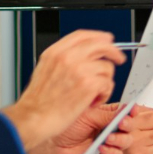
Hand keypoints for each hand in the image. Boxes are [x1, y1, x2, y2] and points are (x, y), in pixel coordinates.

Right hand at [1, 30, 123, 153]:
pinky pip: (108, 84)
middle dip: (114, 52)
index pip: (82, 35)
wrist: (33, 118)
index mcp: (55, 52)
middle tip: (119, 59)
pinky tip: (93, 101)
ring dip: (104, 82)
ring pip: (107, 67)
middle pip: (101, 45)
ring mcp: (80, 69)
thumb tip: (84, 55)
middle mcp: (68, 57)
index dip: (98, 36)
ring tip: (93, 94)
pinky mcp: (89, 84)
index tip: (107, 40)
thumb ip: (63, 59)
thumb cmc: (38, 102)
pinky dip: (104, 94)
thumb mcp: (45, 70)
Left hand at [27, 103, 132, 153]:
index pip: (125, 113)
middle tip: (122, 124)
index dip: (131, 112)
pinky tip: (101, 147)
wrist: (51, 146)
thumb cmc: (65, 128)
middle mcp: (109, 130)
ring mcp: (108, 145)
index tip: (133, 111)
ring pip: (126, 142)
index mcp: (106, 116)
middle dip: (128, 125)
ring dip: (120, 139)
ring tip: (108, 138)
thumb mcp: (88, 115)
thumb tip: (126, 110)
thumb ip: (108, 114)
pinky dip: (111, 151)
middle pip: (130, 128)